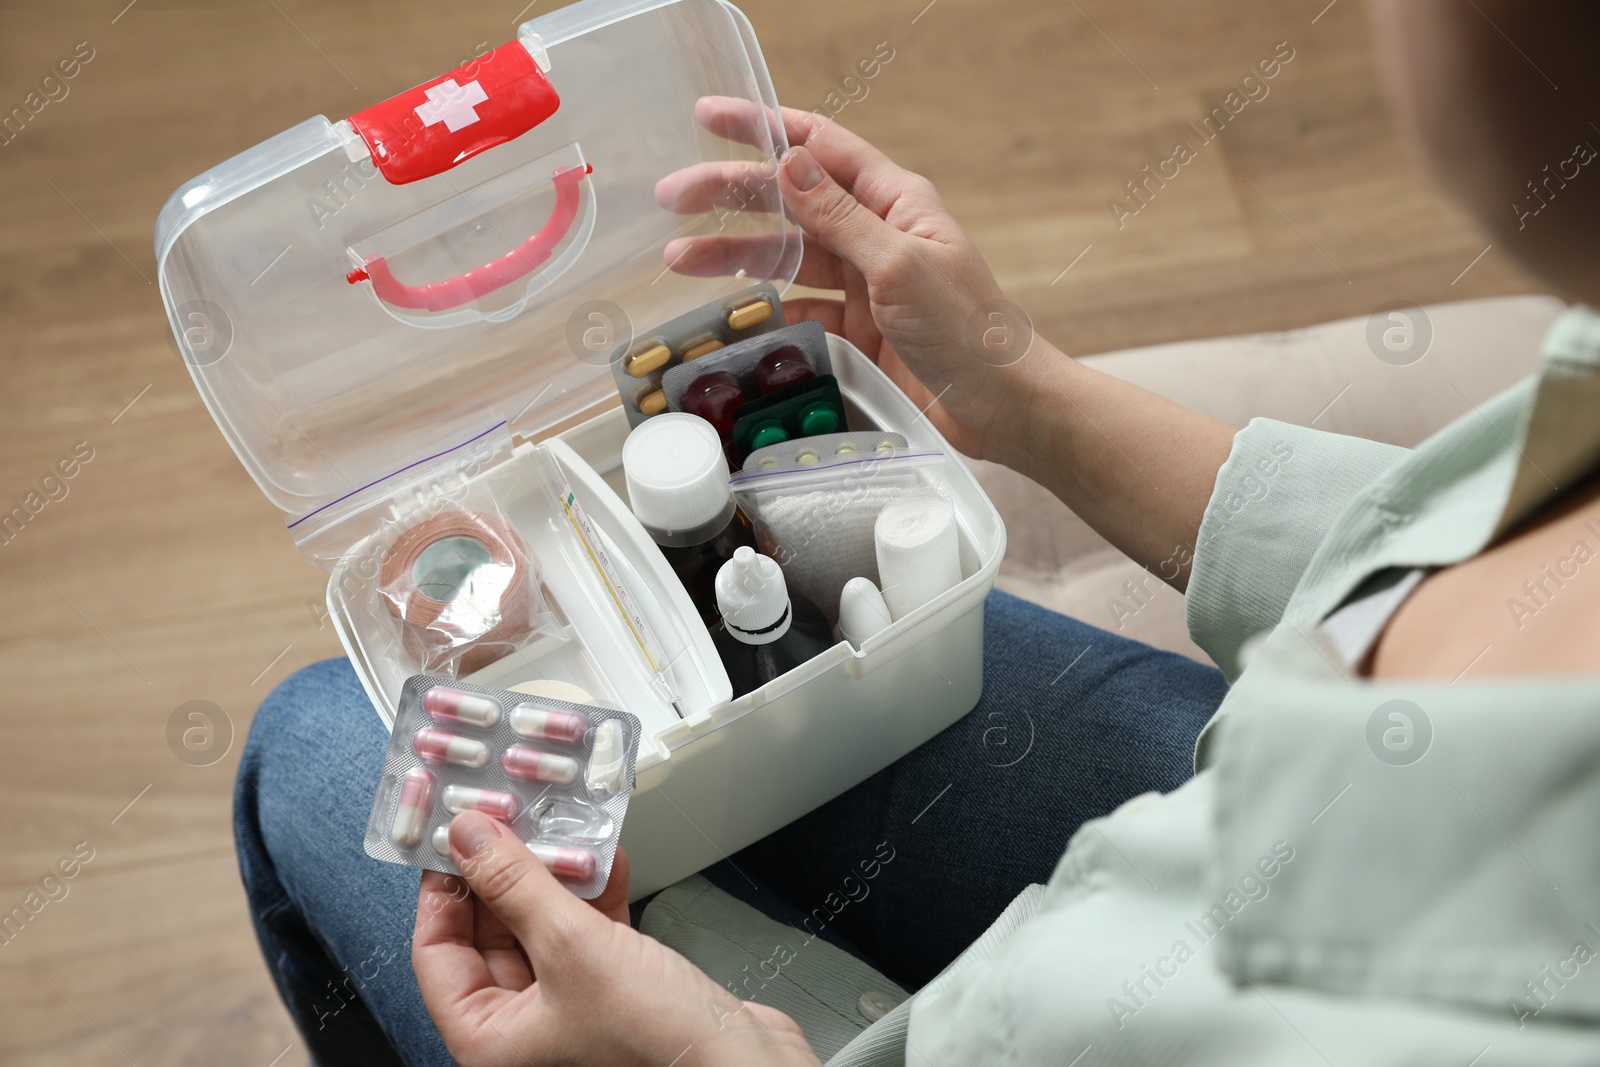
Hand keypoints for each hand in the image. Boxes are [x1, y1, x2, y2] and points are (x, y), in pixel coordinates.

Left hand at [413, 811, 819, 1066]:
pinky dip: (596, 898)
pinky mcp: (617, 996)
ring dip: (555, 880)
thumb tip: (469, 838)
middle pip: (490, 937)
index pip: (437, 952)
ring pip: (543, 932)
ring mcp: (571, 1013)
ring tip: (561, 830)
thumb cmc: (657, 1043)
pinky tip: (607, 859)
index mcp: (490, 1040)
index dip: (443, 888)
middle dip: (505, 875)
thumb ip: (516, 886)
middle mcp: (524, 1033)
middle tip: (509, 819)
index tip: (454, 835)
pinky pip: (589, 937)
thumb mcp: (572, 947)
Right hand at [654, 97, 1035, 464]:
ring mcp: (863, 284)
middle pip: (791, 201)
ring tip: (678, 260)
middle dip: (731, 196)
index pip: (818, 147)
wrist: (999, 407)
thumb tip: (787, 164)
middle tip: (673, 198)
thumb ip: (839, 217)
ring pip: (786, 258)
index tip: (709, 118)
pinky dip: (762, 313)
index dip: (763, 128)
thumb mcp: (900, 264)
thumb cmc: (969, 329)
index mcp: (895, 200)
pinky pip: (797, 312)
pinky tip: (727, 316)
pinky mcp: (855, 331)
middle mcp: (875, 234)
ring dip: (735, 257)